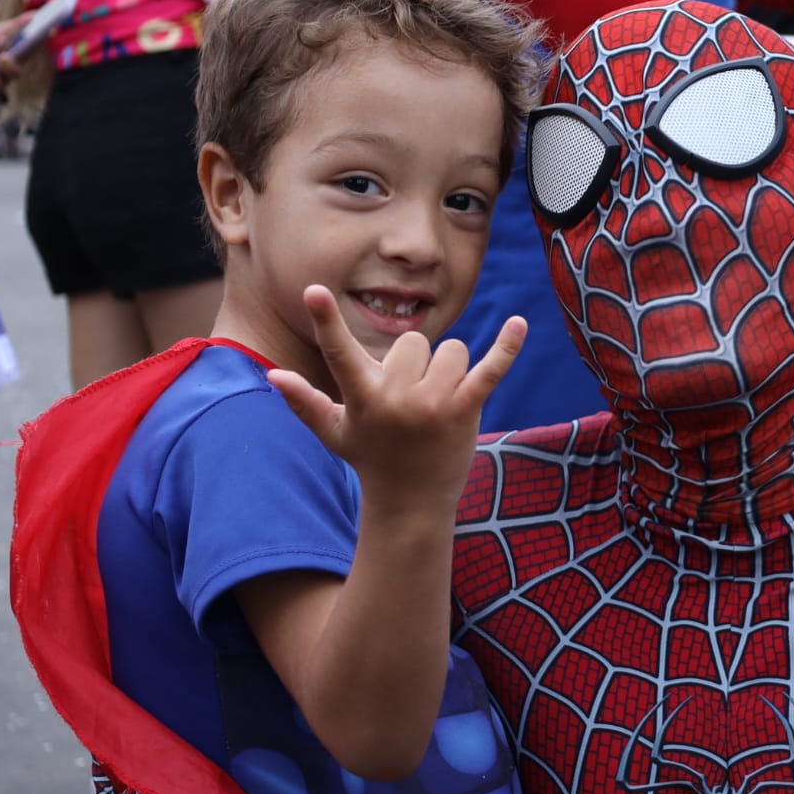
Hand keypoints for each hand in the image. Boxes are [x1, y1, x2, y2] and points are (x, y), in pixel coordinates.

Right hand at [265, 285, 524, 499]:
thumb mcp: (334, 433)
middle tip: (411, 401)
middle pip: (413, 342)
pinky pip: (489, 371)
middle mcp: (395, 399)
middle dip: (416, 363)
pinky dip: (506, 347)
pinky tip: (519, 323)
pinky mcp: (464, 410)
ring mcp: (432, 404)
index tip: (313, 289)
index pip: (339, 353)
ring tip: (437, 403)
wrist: (411, 504)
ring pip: (450, 351)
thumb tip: (273, 376)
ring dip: (448, 369)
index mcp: (361, 398)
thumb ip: (306, 402)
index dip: (326, 321)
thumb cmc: (371, 460)